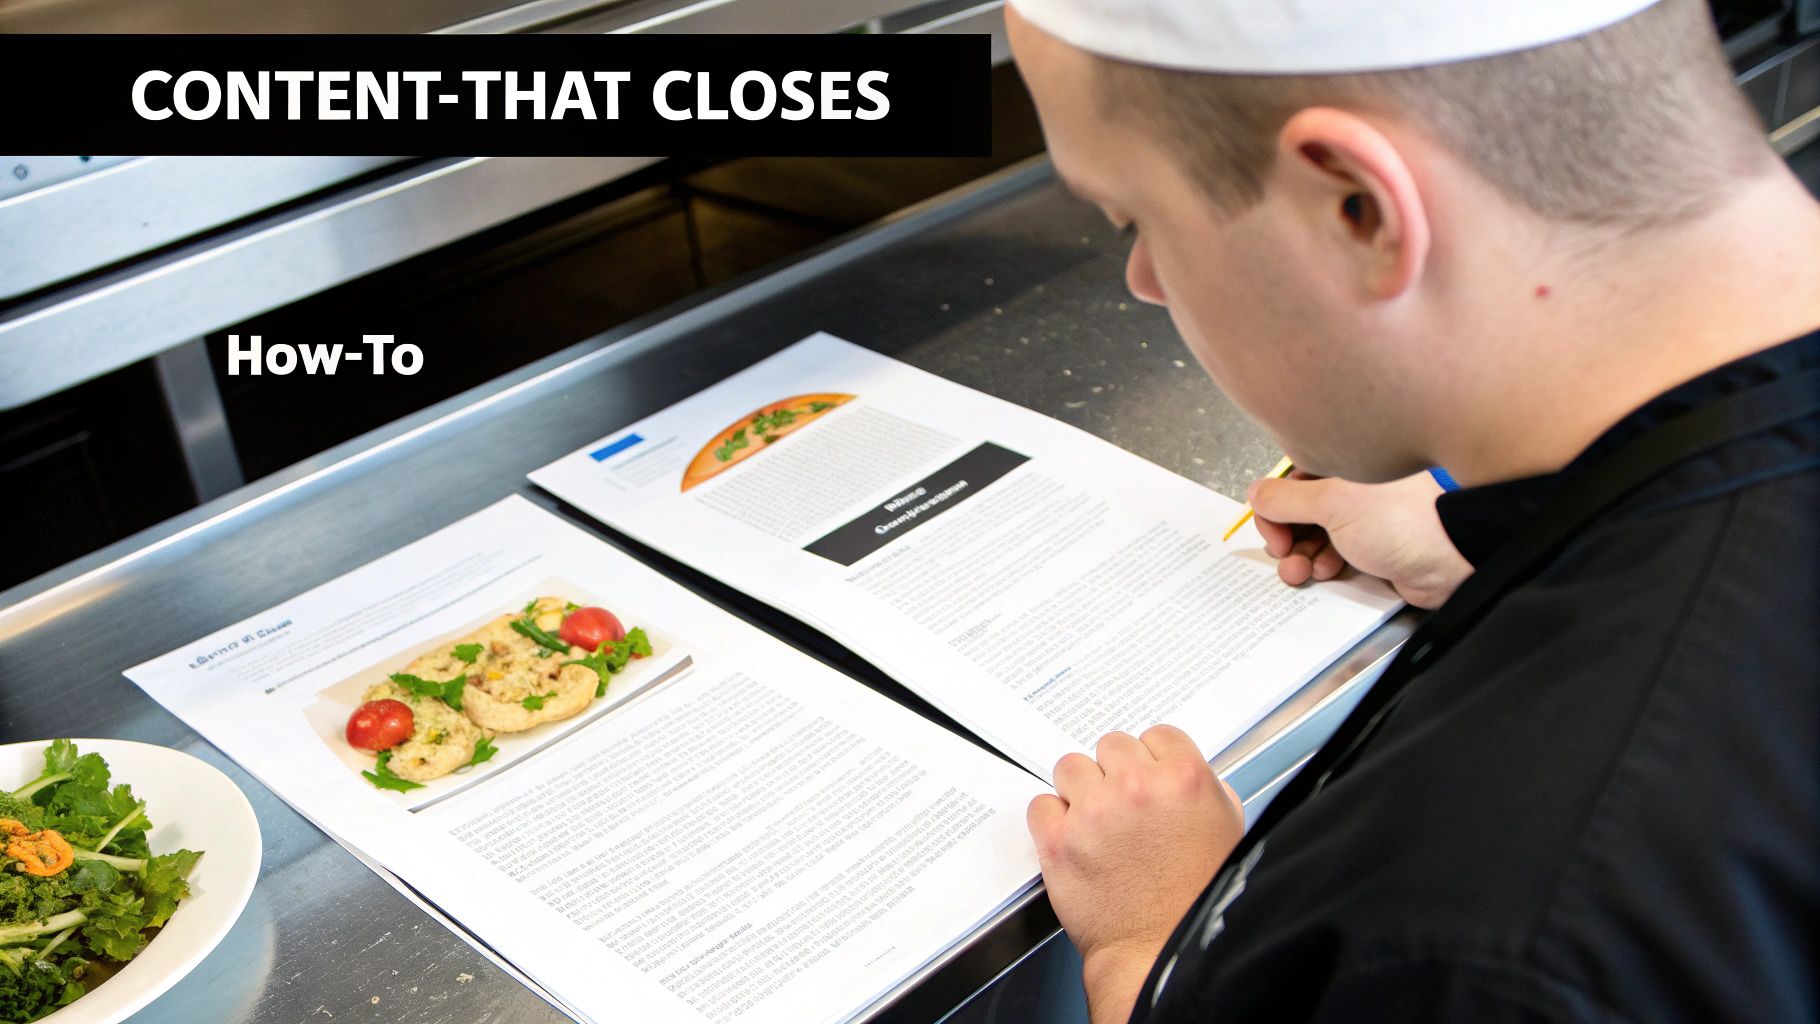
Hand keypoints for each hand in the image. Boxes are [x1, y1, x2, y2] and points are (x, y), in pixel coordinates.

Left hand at [1028, 726, 1244, 1023]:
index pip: (1157, 735)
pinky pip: (1041, 804)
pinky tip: (1072, 836)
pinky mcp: (1058, 841)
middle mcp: (1137, 788)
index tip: (1147, 775)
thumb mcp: (1227, 831)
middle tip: (1121, 801)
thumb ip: (1206, 791)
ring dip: (1080, 788)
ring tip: (1094, 818)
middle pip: (1112, 745)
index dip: (1152, 759)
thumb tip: (1188, 776)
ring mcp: (1094, 812)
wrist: (1162, 952)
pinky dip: (1052, 818)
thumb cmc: (1197, 902)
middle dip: (1116, 772)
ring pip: (1070, 767)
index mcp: (1185, 779)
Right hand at [1248, 469, 1472, 608]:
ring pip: (1312, 540)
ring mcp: (1360, 521)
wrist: (1450, 560)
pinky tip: (1328, 573)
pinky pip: (1333, 558)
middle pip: (1297, 514)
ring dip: (1301, 558)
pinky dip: (1324, 567)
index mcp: (1340, 469)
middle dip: (1285, 539)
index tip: (1275, 535)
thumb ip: (1285, 498)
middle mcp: (1349, 491)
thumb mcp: (1333, 502)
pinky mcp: (1371, 549)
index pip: (1288, 485)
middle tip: (1285, 557)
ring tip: (1302, 573)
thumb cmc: (1400, 522)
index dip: (1274, 511)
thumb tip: (1255, 494)